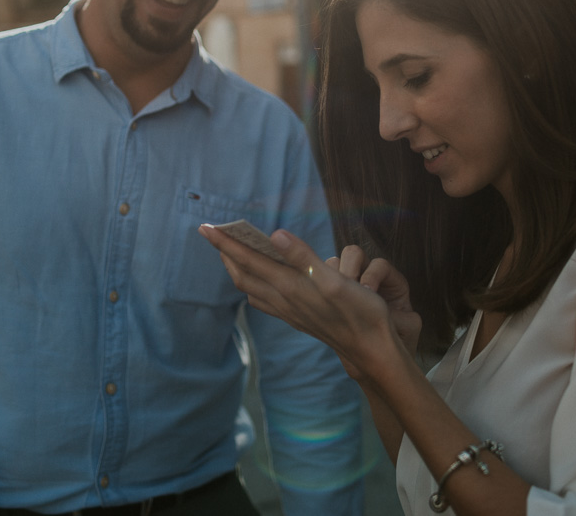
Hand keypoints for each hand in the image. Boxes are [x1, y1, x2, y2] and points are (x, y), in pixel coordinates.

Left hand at [200, 225, 416, 382]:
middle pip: (243, 275)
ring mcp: (289, 312)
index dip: (226, 243)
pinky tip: (260, 283)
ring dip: (237, 269)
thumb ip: (302, 256)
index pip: (249, 260)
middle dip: (225, 253)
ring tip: (232, 253)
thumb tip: (275, 234)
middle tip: (213, 234)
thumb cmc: (358, 312)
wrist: (369, 348)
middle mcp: (283, 300)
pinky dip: (254, 285)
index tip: (206, 227)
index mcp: (289, 286)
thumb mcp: (333, 280)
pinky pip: (264, 301)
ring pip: (251, 289)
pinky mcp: (297, 319)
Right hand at [327, 245, 421, 357]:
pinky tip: (320, 306)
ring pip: (333, 264)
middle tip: (345, 290)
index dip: (373, 274)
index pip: (379, 265)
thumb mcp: (407, 329)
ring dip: (330, 277)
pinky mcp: (332, 296)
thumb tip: (386, 311)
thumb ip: (399, 317)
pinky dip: (317, 288)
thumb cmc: (399, 341)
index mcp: (391, 282)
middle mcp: (369, 277)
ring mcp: (349, 285)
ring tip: (331, 299)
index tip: (368, 293)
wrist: (381, 360)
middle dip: (348, 268)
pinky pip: (319, 280)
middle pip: (353, 255)